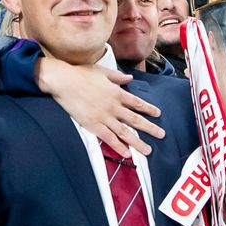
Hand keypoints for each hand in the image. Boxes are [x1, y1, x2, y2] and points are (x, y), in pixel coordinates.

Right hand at [36, 57, 165, 156]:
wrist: (64, 81)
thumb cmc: (81, 74)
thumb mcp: (103, 72)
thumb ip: (118, 77)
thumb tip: (129, 78)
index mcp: (117, 92)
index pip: (137, 103)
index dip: (149, 109)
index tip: (158, 114)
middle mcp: (113, 106)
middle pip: (135, 119)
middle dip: (150, 128)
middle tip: (162, 135)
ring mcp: (104, 117)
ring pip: (125, 132)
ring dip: (138, 142)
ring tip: (148, 150)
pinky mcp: (92, 125)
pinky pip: (108, 138)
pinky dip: (118, 146)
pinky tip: (127, 153)